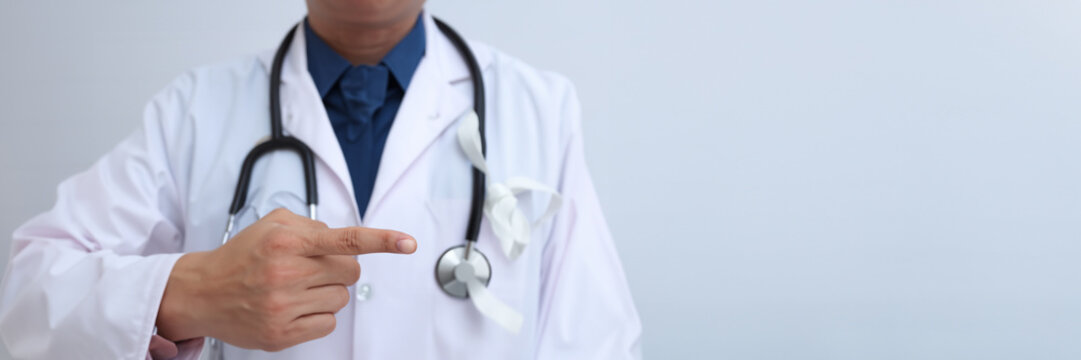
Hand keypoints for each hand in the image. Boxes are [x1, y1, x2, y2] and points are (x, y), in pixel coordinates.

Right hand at [155, 208, 415, 350]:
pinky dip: (318, 316)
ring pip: (341, 299)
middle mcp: (286, 274)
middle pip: (350, 272)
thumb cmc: (241, 257)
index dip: (382, 240)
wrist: (201, 292)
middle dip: (338, 269)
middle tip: (311, 269)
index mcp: (286, 243)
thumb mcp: (272, 225)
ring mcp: (284, 307)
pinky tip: (294, 308)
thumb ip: (311, 226)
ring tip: (296, 288)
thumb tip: (343, 240)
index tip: (408, 243)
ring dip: (326, 293)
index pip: (346, 240)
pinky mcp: (282, 335)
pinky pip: (328, 324)